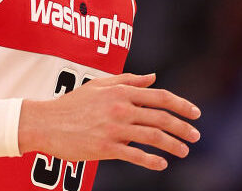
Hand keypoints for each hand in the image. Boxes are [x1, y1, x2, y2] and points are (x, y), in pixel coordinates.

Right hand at [18, 73, 200, 169]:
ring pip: (152, 136)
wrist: (45, 122)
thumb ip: (128, 80)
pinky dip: (151, 161)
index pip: (160, 96)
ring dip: (173, 145)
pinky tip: (161, 164)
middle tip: (195, 136)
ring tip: (184, 151)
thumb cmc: (72, 103)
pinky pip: (134, 155)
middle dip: (182, 128)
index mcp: (121, 91)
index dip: (182, 105)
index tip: (196, 113)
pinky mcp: (105, 147)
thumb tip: (153, 77)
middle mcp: (120, 108)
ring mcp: (113, 128)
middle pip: (161, 117)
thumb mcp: (99, 85)